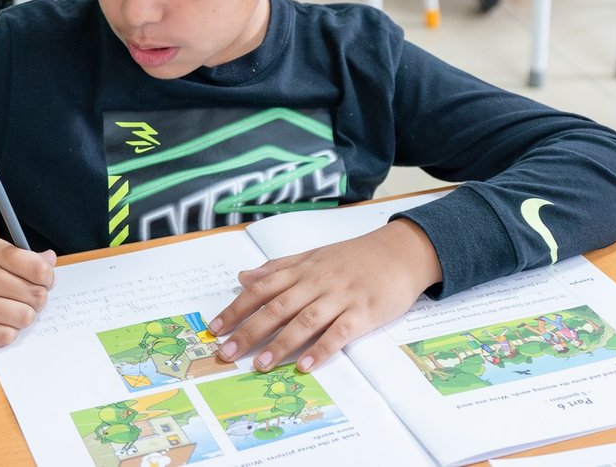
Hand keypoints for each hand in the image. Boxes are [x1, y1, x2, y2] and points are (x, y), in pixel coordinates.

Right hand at [0, 230, 56, 346]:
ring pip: (22, 318)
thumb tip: (48, 261)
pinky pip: (1, 337)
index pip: (37, 268)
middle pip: (34, 295)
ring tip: (14, 309)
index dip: (47, 276)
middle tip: (28, 296)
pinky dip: (8, 332)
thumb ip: (14, 254)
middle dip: (38, 297)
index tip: (44, 279)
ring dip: (25, 316)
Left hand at [208, 220, 440, 372]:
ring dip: (281, 343)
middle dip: (249, 330)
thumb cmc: (354, 257)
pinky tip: (306, 365)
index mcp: (303, 268)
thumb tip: (243, 277)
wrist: (400, 251)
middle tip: (226, 352)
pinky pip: (340, 332)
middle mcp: (318, 281)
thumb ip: (278, 268)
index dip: (237, 308)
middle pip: (278, 306)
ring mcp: (341, 296)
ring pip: (306, 320)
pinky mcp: (364, 312)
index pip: (262, 288)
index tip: (215, 328)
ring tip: (260, 364)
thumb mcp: (313, 256)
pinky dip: (322, 348)